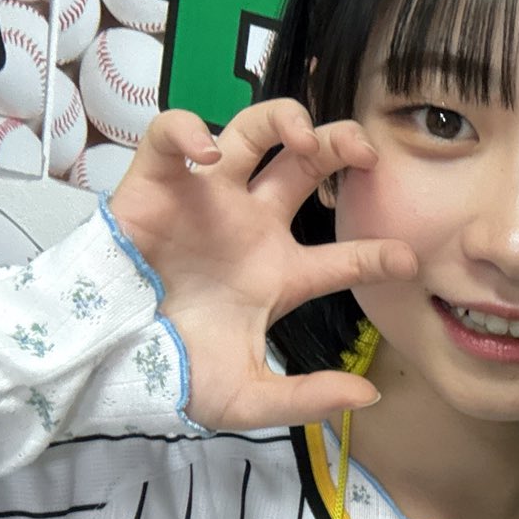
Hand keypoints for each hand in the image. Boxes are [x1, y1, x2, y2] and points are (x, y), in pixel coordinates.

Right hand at [107, 100, 416, 430]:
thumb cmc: (174, 372)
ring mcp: (208, 201)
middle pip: (307, 168)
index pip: (344, 256)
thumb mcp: (247, 398)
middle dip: (341, 146)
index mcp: (280, 274)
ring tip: (303, 137)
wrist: (110, 362)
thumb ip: (307, 398)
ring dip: (284, 120)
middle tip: (367, 153)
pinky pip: (172, 134)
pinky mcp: (156, 183)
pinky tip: (209, 155)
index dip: (378, 254)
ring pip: (252, 132)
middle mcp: (251, 227)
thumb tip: (368, 394)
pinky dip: (189, 130)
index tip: (408, 259)